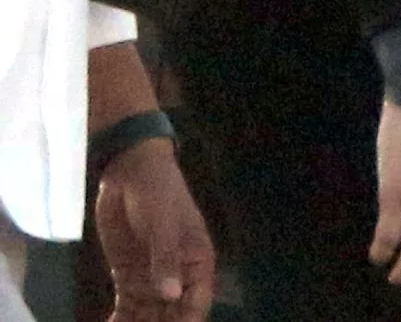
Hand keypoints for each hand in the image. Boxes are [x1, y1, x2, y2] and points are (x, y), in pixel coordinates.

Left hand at [95, 138, 215, 320]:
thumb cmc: (158, 191)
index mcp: (196, 262)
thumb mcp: (164, 221)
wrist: (129, 172)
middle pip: (171, 317)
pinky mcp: (130, 280)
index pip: (195, 305)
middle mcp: (178, 278)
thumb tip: (173, 294)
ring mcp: (153, 280)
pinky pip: (126, 312)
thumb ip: (167, 257)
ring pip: (148, 319)